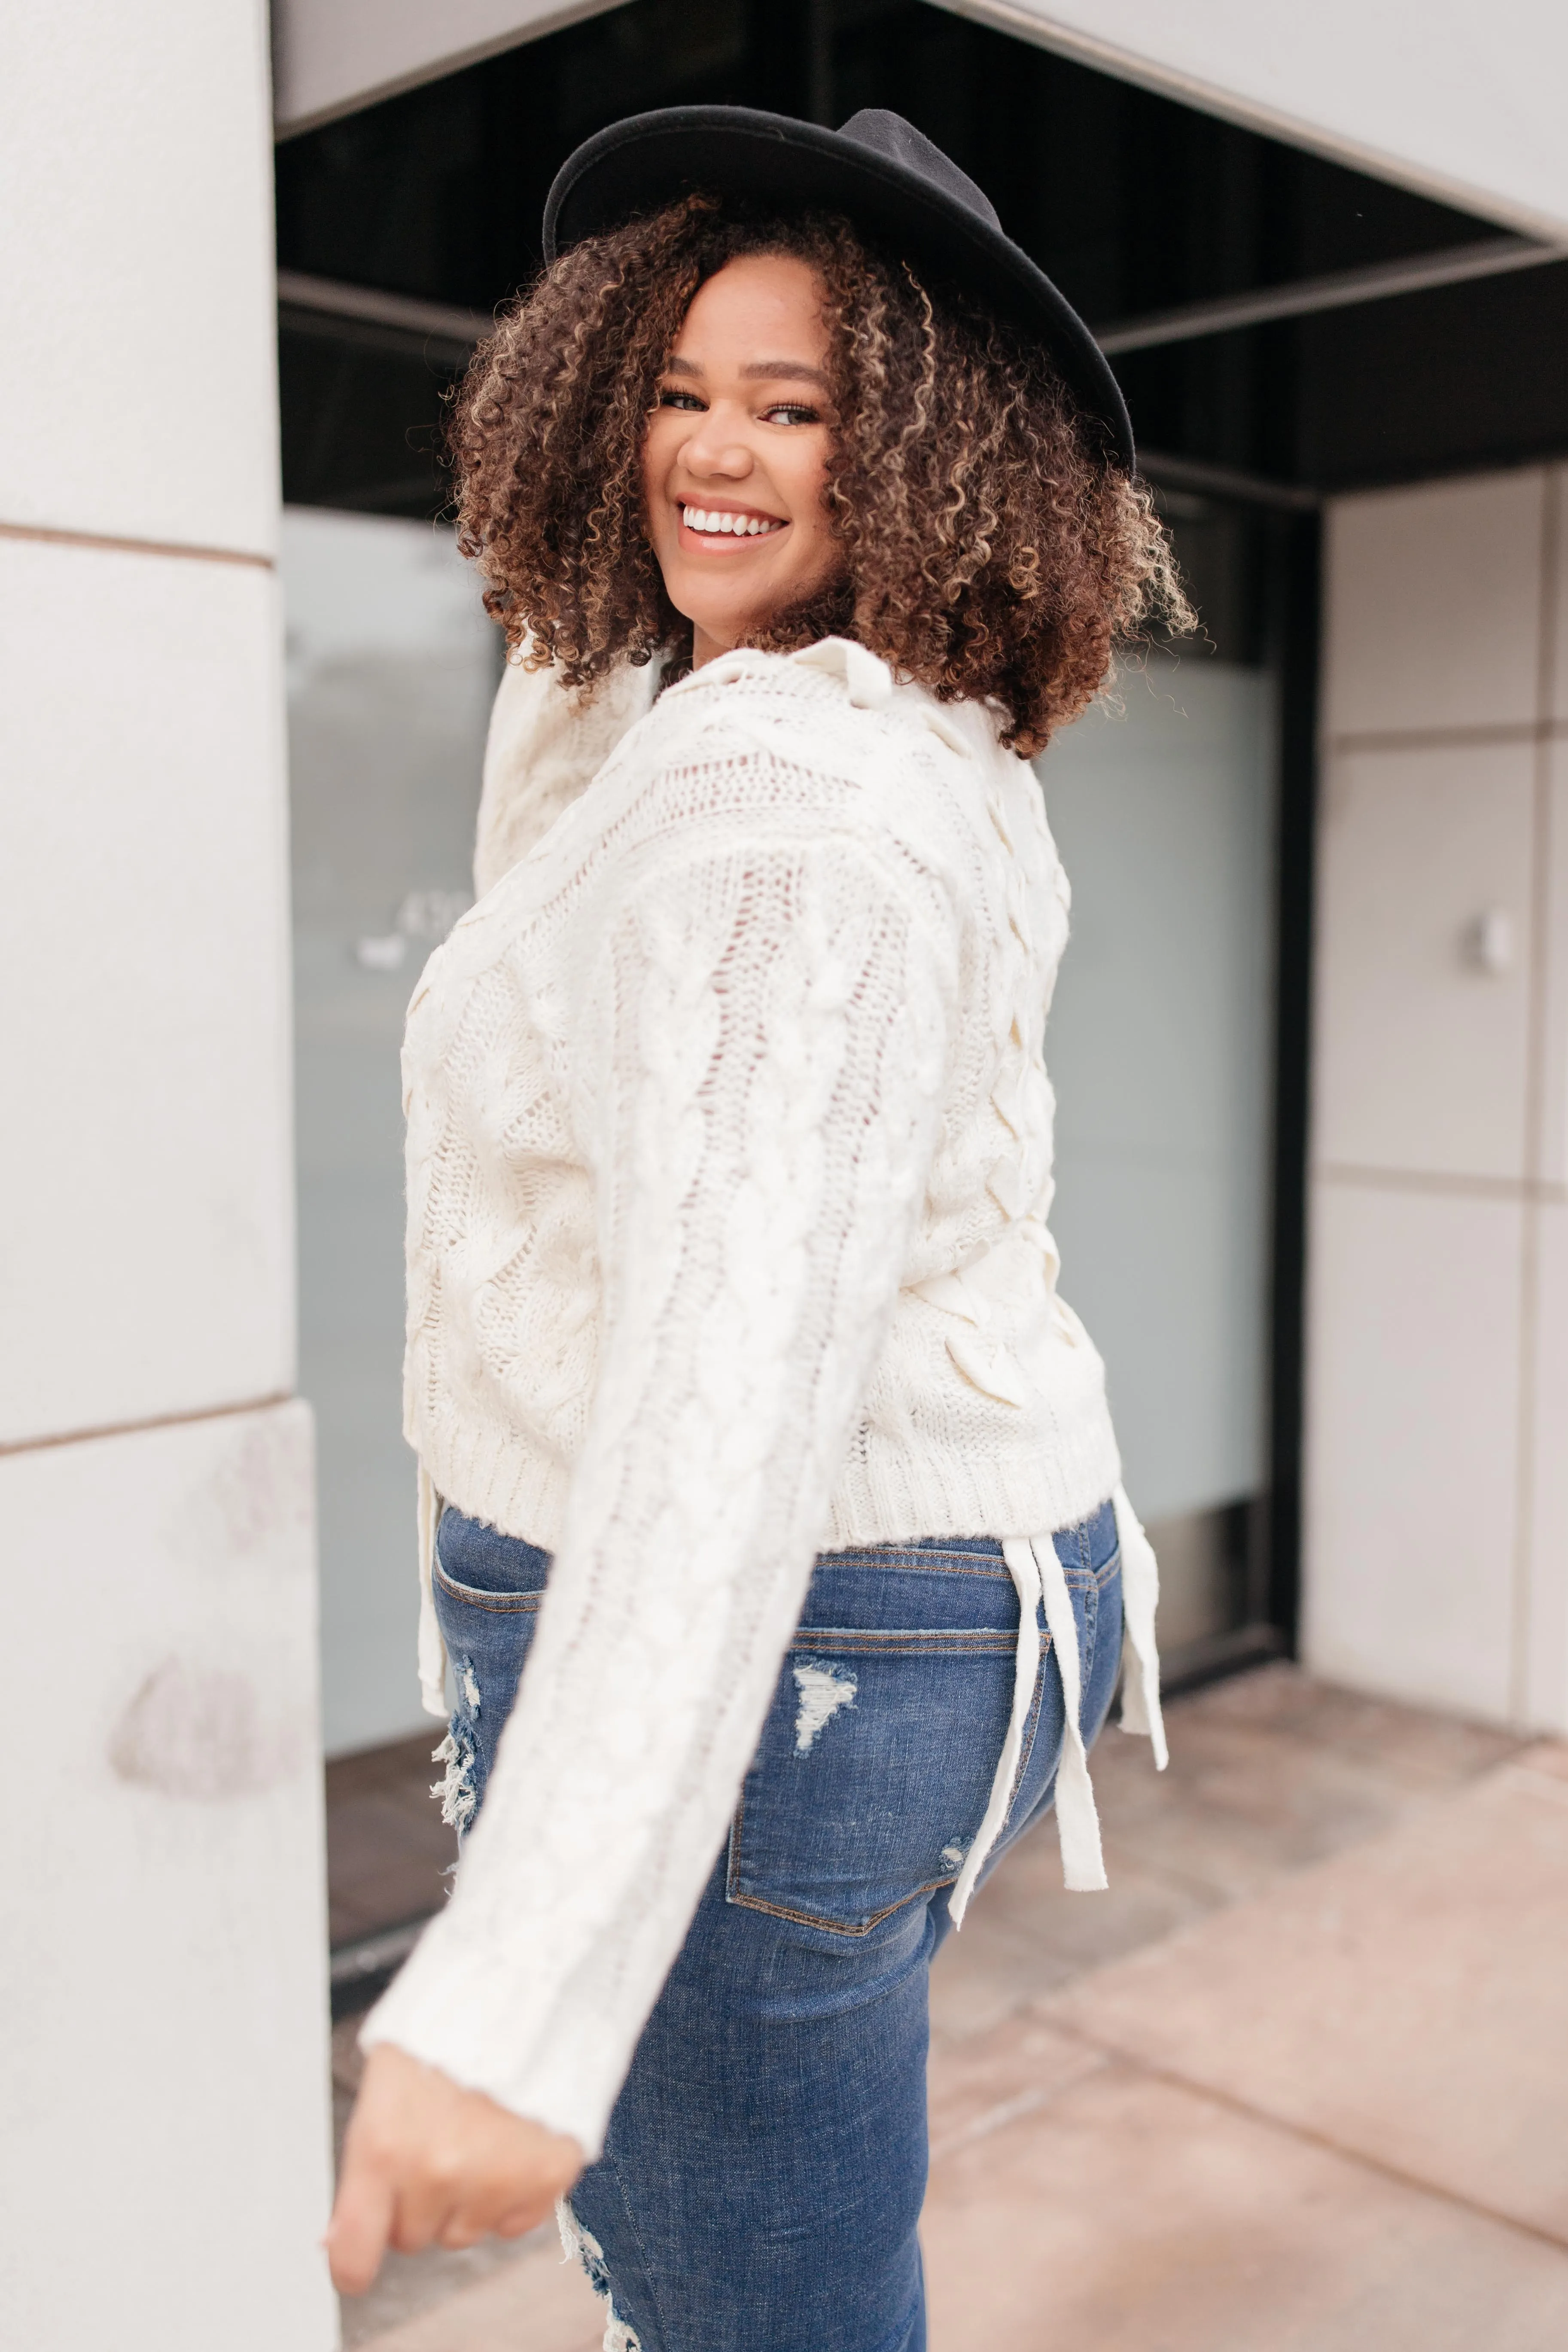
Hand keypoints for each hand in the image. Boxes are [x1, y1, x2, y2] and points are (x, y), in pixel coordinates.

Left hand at [327, 2043, 583, 2294]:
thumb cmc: (448, 2028)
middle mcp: (437, 2172)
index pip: (354, 2254)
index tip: (355, 2263)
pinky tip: (510, 2142)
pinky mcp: (547, 2175)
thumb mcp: (384, 2088)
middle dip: (419, 2201)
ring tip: (476, 2134)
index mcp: (385, 2147)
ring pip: (466, 2233)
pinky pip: (516, 2222)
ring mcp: (495, 2178)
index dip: (352, 2264)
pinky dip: (513, 2192)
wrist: (524, 1986)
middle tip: (435, 2143)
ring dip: (467, 2197)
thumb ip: (363, 2170)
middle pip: (414, 2237)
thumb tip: (337, 2240)